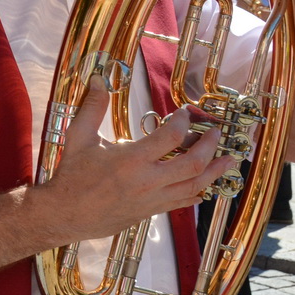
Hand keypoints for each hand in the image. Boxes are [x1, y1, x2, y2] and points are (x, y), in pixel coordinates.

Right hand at [37, 76, 228, 243]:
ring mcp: (151, 199)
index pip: (170, 137)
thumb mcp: (78, 137)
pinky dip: (198, 193)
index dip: (183, 122)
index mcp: (131, 159)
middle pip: (192, 164)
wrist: (65, 214)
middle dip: (210, 147)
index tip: (184, 114)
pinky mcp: (150, 212)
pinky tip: (205, 187)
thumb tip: (97, 81)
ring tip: (228, 160)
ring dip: (214, 172)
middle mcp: (147, 181)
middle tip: (217, 134)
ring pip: (194, 186)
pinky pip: (182, 203)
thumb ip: (92, 108)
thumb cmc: (72, 176)